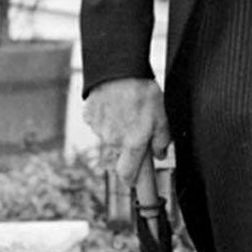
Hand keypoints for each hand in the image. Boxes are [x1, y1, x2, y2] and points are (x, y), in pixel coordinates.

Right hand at [83, 78, 170, 200]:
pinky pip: (99, 123)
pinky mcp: (89, 117)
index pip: (128, 175)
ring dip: (117, 129)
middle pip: (120, 152)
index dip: (132, 180)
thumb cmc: (143, 92)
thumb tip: (160, 155)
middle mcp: (113, 141)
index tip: (135, 181)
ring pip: (109, 137)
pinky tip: (114, 105)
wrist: (118, 70)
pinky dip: (106, 118)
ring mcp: (99, 129)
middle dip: (128, 145)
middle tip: (137, 126)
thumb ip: (162, 140)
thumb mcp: (162, 117)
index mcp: (133, 143)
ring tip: (127, 109)